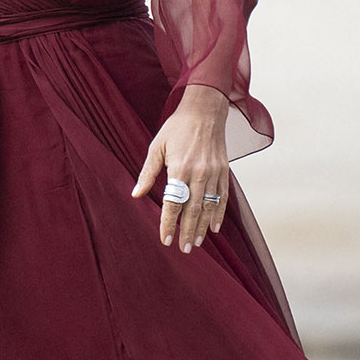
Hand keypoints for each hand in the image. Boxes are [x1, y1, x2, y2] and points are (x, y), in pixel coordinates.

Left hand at [131, 84, 229, 251]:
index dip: (168, 224)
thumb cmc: (177, 128)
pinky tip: (214, 228)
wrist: (205, 111)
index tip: (166, 240)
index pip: (174, 203)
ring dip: (202, 227)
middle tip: (183, 249)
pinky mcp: (224, 171)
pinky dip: (219, 214)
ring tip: (196, 243)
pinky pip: (222, 198)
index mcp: (180, 168)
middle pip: (193, 210)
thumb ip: (147, 173)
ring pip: (209, 207)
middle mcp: (199, 173)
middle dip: (187, 232)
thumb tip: (136, 194)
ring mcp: (214, 173)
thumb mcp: (156, 147)